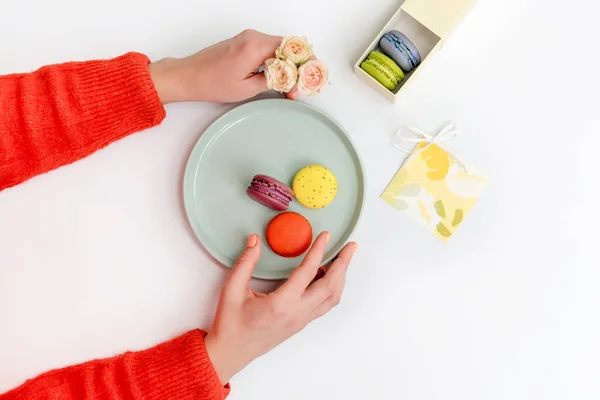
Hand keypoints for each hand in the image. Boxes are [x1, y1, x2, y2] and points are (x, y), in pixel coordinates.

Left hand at [149, 29, 299, 103]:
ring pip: (279, 48)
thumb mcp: (248, 88)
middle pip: (288, 47)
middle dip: (298, 67)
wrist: (189, 76)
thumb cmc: (212, 83)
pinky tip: (278, 78)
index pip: (291, 49)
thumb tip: (291, 79)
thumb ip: (273, 80)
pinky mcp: (244, 42)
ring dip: (287, 66)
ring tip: (289, 87)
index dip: (305, 64)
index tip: (311, 77)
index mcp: (255, 46)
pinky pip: (268, 48)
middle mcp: (253, 36)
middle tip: (300, 87)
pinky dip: (276, 62)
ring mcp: (248, 37)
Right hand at [204, 232, 356, 383]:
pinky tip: (327, 276)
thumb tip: (255, 241)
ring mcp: (301, 320)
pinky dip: (333, 288)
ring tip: (342, 258)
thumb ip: (245, 263)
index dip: (319, 251)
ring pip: (332, 298)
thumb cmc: (230, 324)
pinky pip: (325, 305)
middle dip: (343, 263)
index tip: (326, 236)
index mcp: (281, 304)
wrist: (231, 352)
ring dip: (341, 276)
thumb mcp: (232, 290)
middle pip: (331, 286)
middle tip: (351, 246)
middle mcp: (297, 313)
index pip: (307, 272)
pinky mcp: (301, 323)